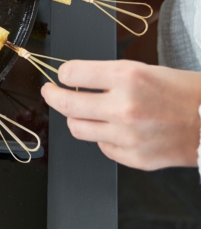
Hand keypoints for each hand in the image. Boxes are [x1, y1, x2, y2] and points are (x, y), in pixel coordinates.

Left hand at [41, 60, 200, 169]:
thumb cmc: (180, 92)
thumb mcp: (141, 70)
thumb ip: (105, 76)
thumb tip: (74, 80)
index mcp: (126, 77)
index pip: (72, 73)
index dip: (62, 73)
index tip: (61, 75)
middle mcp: (123, 107)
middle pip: (66, 104)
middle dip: (51, 95)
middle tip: (49, 91)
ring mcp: (128, 136)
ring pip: (78, 128)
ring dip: (74, 117)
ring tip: (81, 111)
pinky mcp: (134, 158)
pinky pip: (102, 146)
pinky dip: (102, 137)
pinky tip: (114, 129)